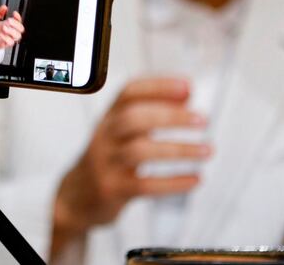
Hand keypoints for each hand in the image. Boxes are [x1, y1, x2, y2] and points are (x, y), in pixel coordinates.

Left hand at [0, 5, 23, 57]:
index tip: (14, 13)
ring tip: (4, 27)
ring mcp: (10, 38)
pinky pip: (11, 42)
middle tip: (9, 21)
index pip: (19, 20)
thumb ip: (0, 13)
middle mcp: (12, 31)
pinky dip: (7, 38)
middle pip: (21, 28)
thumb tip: (4, 7)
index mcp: (11, 25)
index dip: (18, 16)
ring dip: (11, 31)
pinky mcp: (7, 44)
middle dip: (16, 24)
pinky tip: (1, 34)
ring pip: (17, 36)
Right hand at [50, 77, 211, 258]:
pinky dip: (174, 182)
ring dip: (179, 150)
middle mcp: (105, 136)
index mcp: (109, 116)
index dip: (159, 87)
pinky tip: (195, 178)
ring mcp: (106, 163)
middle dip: (171, 116)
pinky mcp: (112, 189)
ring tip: (206, 150)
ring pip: (140, 151)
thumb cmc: (110, 157)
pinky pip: (145, 185)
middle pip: (134, 118)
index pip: (129, 92)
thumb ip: (152, 111)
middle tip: (202, 120)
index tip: (188, 87)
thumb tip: (187, 94)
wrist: (77, 196)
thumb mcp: (124, 131)